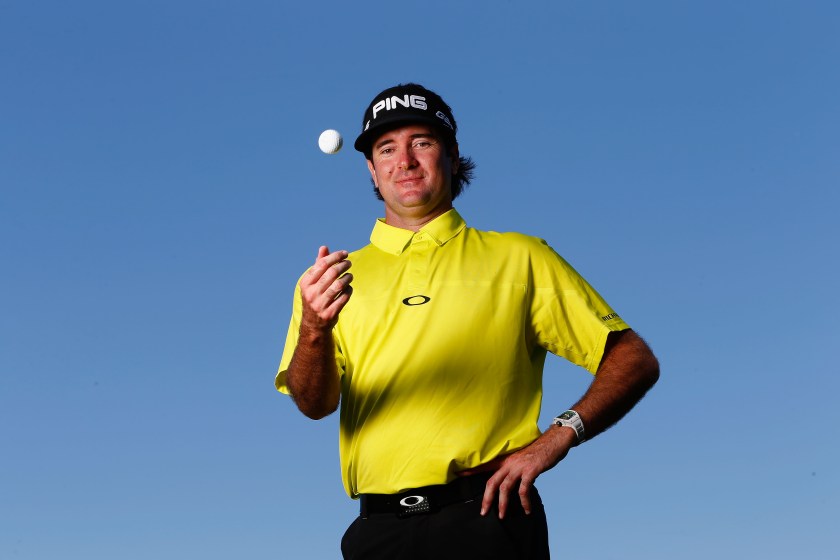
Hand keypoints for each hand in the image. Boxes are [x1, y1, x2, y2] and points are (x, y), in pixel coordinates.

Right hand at [299, 246, 352, 331]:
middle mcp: (311, 293)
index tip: (344, 253)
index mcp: (305, 283)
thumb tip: (324, 248)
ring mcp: (320, 304)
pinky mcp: (330, 313)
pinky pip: (344, 297)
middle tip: (349, 263)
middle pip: (332, 273)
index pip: (322, 264)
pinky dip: (348, 290)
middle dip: (343, 265)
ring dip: (347, 278)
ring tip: (350, 275)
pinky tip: (349, 288)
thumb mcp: (312, 282)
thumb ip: (318, 265)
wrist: (313, 324)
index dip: (335, 256)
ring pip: (339, 285)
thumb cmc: (315, 297)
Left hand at [459, 426, 576, 518]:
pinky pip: (523, 489)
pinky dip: (524, 501)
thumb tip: (512, 481)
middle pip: (492, 482)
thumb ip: (514, 468)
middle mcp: (509, 462)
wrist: (553, 441)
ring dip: (502, 503)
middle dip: (486, 498)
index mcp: (506, 459)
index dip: (471, 470)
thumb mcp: (522, 458)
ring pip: (505, 487)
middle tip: (483, 512)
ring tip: (501, 515)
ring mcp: (519, 466)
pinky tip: (527, 509)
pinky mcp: (530, 471)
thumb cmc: (538, 451)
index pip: (485, 465)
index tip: (458, 474)